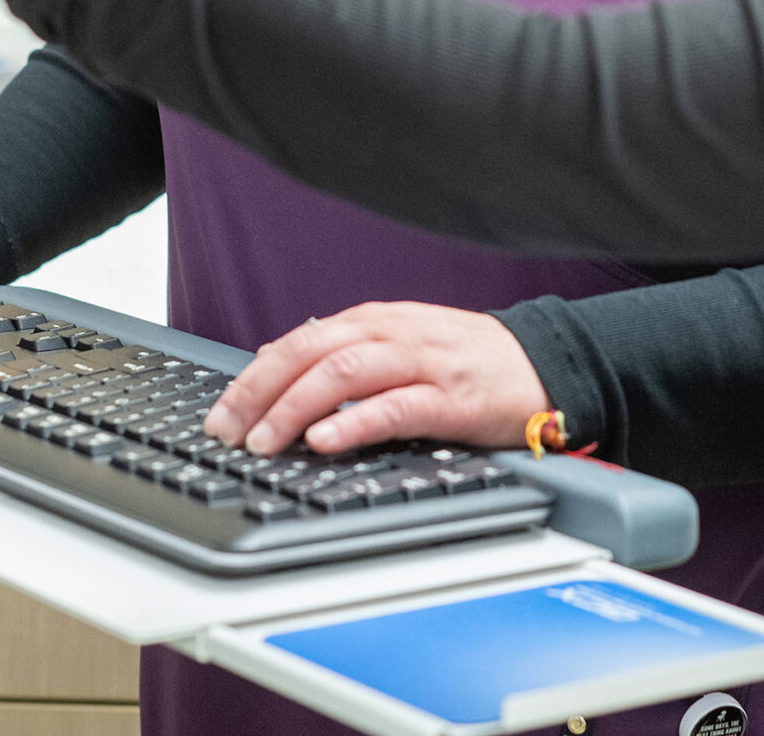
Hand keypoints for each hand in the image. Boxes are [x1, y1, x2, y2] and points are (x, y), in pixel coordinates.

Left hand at [203, 301, 551, 456]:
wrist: (545, 363)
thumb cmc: (467, 362)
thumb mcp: (399, 347)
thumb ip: (345, 357)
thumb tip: (278, 377)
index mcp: (373, 322)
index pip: (297, 343)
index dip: (251, 380)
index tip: (219, 416)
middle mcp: (391, 334)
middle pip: (309, 353)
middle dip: (259, 394)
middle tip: (226, 434)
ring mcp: (421, 362)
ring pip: (344, 373)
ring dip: (295, 408)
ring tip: (264, 442)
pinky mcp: (451, 397)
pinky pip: (395, 405)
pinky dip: (355, 421)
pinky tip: (326, 440)